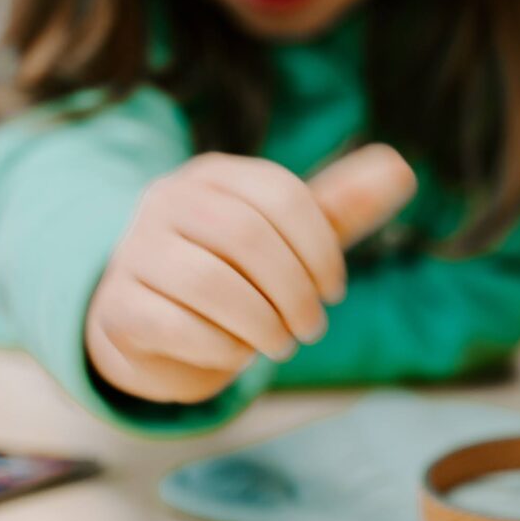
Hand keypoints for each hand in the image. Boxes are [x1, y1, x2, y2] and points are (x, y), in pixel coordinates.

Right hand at [85, 145, 416, 404]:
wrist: (156, 325)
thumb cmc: (237, 273)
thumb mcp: (291, 239)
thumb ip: (341, 207)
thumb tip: (401, 166)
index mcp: (216, 175)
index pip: (280, 194)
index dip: (321, 248)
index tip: (334, 290)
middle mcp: (168, 201)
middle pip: (245, 235)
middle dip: (293, 291)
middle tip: (312, 327)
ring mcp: (135, 251)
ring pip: (209, 282)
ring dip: (261, 323)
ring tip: (279, 342)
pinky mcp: (118, 305)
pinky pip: (173, 325)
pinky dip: (220, 347)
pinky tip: (235, 353)